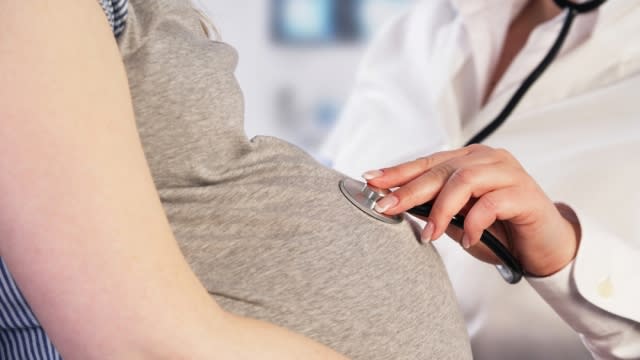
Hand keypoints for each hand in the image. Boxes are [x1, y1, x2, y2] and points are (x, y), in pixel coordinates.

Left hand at [363, 145, 580, 276]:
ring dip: (441, 210)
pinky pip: (491, 203)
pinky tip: (468, 240)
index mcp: (469, 160)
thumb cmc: (499, 231)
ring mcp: (507, 172)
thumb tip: (396, 204)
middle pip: (440, 170)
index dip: (398, 171)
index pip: (427, 163)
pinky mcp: (524, 193)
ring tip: (429, 235)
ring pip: (463, 180)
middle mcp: (487, 159)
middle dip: (408, 190)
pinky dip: (473, 223)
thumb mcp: (458, 220)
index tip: (370, 180)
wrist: (544, 247)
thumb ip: (434, 209)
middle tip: (386, 208)